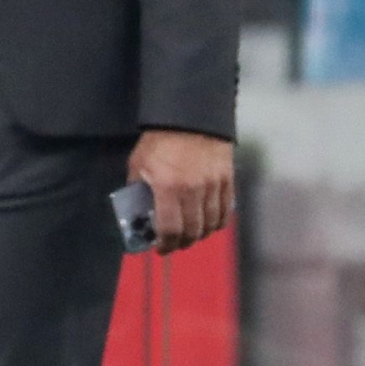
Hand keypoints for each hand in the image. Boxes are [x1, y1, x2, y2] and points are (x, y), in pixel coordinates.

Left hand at [125, 128, 234, 253]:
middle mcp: (193, 190)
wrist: (189, 117)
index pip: (170, 229)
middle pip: (192, 231)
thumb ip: (138, 189)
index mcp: (168, 187)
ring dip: (200, 234)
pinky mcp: (227, 179)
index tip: (160, 248)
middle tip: (175, 244)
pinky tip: (210, 223)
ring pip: (211, 223)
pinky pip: (226, 210)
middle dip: (182, 242)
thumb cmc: (160, 140)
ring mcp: (213, 185)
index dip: (165, 245)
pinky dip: (218, 222)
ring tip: (192, 235)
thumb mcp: (138, 164)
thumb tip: (138, 212)